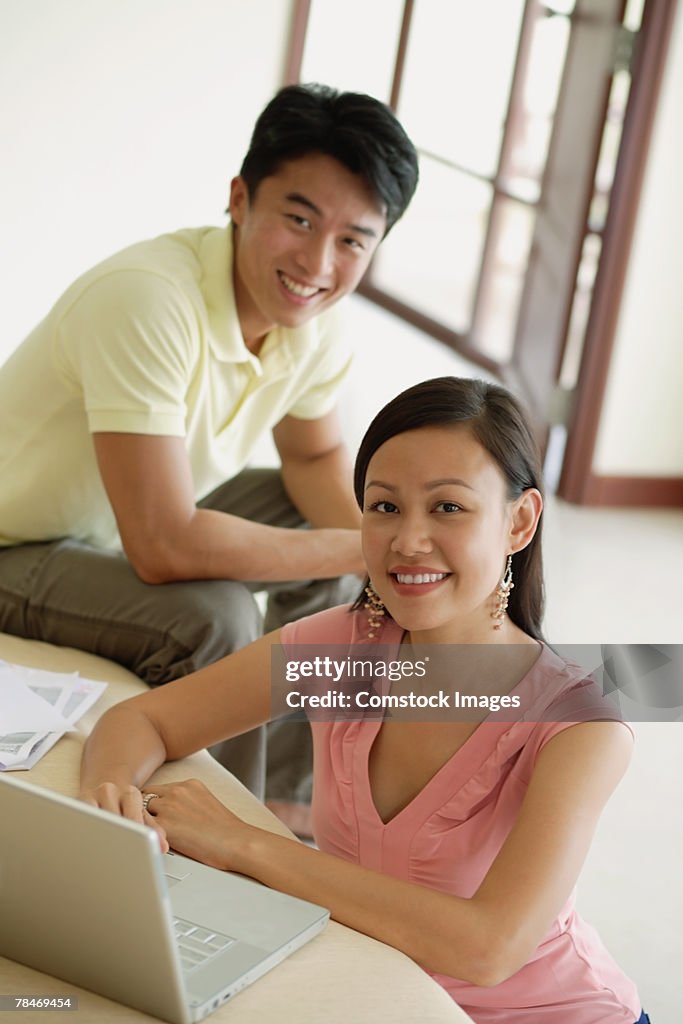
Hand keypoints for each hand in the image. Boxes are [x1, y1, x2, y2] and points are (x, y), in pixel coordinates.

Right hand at [80, 781, 168, 852]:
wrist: (103, 790)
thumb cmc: (124, 808)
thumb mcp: (140, 816)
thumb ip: (154, 830)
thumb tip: (163, 847)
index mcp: (130, 794)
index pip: (133, 820)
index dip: (135, 839)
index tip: (136, 854)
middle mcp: (110, 790)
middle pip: (113, 821)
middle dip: (117, 840)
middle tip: (119, 861)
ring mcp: (91, 795)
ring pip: (96, 821)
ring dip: (99, 839)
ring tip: (104, 855)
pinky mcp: (75, 802)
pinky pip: (80, 819)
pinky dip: (84, 834)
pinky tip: (87, 846)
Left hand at [140, 779, 254, 869]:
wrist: (237, 842)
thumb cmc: (226, 831)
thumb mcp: (207, 804)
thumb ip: (188, 802)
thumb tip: (174, 814)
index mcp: (190, 784)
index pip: (159, 789)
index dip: (155, 803)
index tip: (156, 815)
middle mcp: (178, 790)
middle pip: (146, 796)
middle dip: (145, 811)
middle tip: (145, 827)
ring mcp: (169, 806)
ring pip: (142, 811)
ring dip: (144, 823)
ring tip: (146, 838)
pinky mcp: (164, 824)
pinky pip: (144, 828)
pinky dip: (144, 836)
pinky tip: (149, 845)